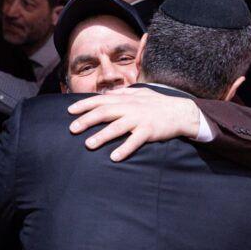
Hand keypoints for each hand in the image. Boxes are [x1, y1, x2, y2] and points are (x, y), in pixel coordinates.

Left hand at [67, 87, 200, 161]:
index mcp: (126, 99)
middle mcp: (130, 107)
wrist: (181, 112)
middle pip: (104, 112)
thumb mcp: (140, 93)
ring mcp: (139, 119)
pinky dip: (124, 149)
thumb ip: (123, 93)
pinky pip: (135, 141)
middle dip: (87, 120)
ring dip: (101, 136)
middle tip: (72, 129)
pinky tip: (114, 157)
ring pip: (117, 127)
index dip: (84, 104)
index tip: (70, 111)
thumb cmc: (158, 103)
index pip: (101, 100)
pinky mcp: (149, 131)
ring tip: (88, 145)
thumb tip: (107, 93)